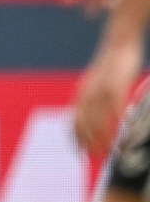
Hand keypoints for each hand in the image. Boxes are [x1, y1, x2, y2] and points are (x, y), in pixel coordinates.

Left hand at [75, 38, 142, 153]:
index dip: (75, 140)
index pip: (74, 123)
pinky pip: (117, 109)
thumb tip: (92, 112)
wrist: (118, 41)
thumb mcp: (96, 82)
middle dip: (88, 145)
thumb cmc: (110, 63)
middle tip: (94, 160)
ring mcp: (102, 91)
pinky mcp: (117, 86)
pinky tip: (127, 131)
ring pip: (100, 121)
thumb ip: (92, 98)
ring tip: (110, 153)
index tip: (79, 154)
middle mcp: (88, 95)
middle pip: (85, 126)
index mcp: (82, 95)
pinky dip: (120, 122)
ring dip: (105, 139)